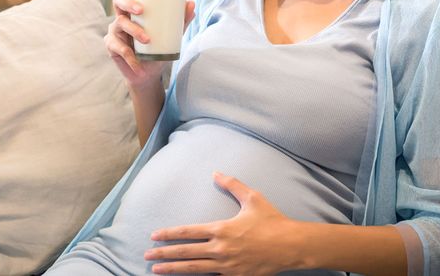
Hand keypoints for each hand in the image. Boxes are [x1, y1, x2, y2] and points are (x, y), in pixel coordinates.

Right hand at [103, 0, 194, 88]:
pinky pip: (119, 47)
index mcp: (135, 10)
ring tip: (148, 40)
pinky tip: (137, 61)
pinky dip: (130, 55)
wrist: (149, 75)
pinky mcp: (111, 46)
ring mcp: (115, 31)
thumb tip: (191, 3)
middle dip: (128, 2)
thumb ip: (180, 20)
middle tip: (141, 10)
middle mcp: (122, 16)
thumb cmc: (158, 50)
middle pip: (118, 1)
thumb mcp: (172, 35)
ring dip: (134, 31)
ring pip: (120, 23)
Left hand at [144, 172, 301, 274]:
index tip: (154, 236)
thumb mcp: (252, 198)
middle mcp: (220, 249)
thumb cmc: (272, 221)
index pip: (188, 232)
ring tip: (157, 270)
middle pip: (185, 252)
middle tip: (147, 256)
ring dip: (173, 269)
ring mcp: (227, 266)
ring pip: (194, 268)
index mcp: (221, 229)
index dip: (169, 234)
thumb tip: (216, 173)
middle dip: (164, 254)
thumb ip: (232, 185)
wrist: (291, 246)